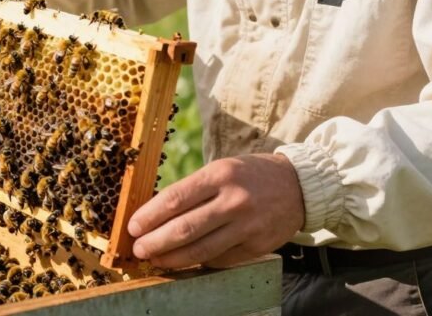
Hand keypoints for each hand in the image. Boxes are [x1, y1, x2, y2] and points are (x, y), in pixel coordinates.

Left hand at [128, 153, 304, 268]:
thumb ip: (192, 190)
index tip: (132, 227)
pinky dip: (198, 262)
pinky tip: (184, 262)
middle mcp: (233, 200)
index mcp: (219, 175)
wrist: (299, 186)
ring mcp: (247, 226)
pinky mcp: (257, 246)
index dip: (149, 216)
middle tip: (138, 249)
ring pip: (201, 250)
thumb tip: (155, 212)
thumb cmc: (250, 175)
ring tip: (155, 259)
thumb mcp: (221, 169)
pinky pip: (220, 259)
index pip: (175, 198)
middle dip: (155, 242)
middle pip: (184, 228)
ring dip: (172, 258)